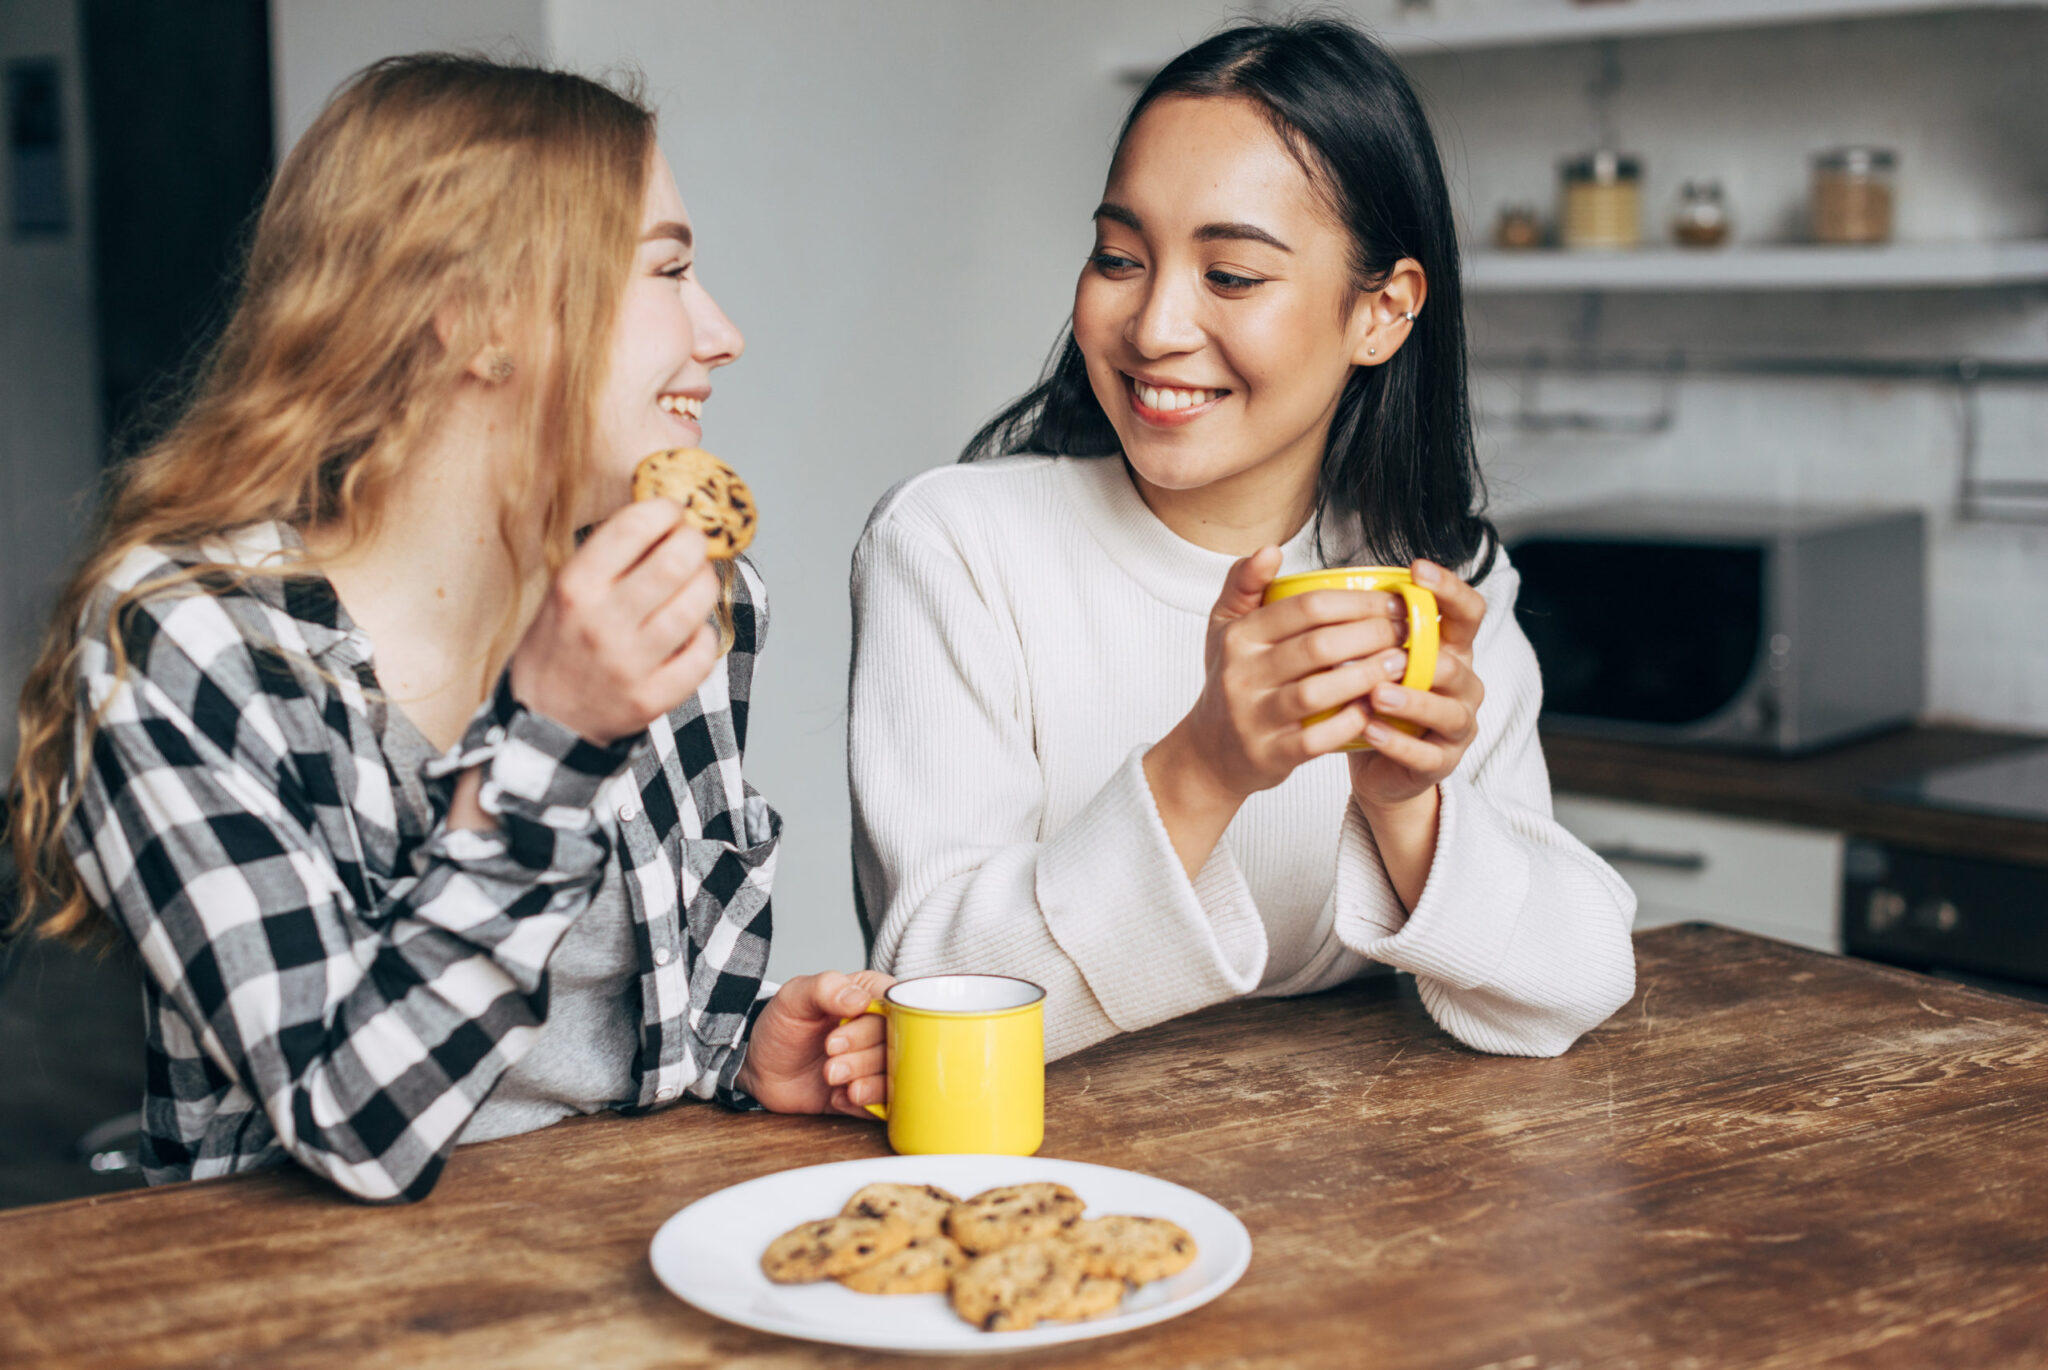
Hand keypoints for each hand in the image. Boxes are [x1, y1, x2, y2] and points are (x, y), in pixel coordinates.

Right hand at [507, 500, 721, 743]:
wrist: (544, 720)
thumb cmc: (561, 644)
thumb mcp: (565, 592)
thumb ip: (609, 557)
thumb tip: (666, 518)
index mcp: (575, 587)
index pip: (633, 527)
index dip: (665, 509)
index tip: (675, 510)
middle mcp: (602, 623)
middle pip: (674, 562)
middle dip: (695, 542)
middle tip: (695, 543)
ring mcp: (628, 664)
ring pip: (694, 606)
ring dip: (705, 585)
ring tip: (698, 582)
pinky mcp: (651, 699)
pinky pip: (701, 656)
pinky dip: (705, 636)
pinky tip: (694, 630)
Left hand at [736, 970, 894, 1117]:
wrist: (763, 1068)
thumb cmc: (782, 1026)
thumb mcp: (794, 997)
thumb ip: (826, 987)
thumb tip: (860, 999)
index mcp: (872, 996)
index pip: (898, 1009)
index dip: (870, 1028)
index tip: (834, 1040)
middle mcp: (882, 1030)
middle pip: (899, 1046)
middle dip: (862, 1059)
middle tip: (829, 1063)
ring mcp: (879, 1063)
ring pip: (896, 1077)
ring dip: (865, 1084)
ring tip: (832, 1079)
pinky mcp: (873, 1093)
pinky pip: (885, 1106)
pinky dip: (862, 1105)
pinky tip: (837, 1097)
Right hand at [1164, 546, 1409, 799]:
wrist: (1211, 751)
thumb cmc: (1233, 679)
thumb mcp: (1225, 628)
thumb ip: (1244, 584)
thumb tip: (1270, 550)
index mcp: (1238, 636)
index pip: (1306, 607)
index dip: (1358, 602)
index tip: (1393, 602)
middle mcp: (1241, 674)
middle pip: (1318, 646)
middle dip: (1372, 635)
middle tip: (1405, 632)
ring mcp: (1254, 717)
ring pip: (1318, 692)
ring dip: (1366, 676)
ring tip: (1400, 664)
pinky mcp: (1270, 754)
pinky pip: (1317, 739)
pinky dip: (1350, 723)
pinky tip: (1375, 708)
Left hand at [1348, 558, 1486, 812]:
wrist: (1375, 762)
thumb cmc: (1372, 699)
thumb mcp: (1370, 658)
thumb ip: (1364, 625)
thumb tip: (1328, 583)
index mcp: (1449, 649)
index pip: (1467, 611)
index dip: (1450, 589)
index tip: (1417, 570)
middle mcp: (1462, 684)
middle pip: (1457, 665)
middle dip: (1424, 657)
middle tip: (1388, 651)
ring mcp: (1457, 725)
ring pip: (1447, 712)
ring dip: (1412, 702)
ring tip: (1377, 694)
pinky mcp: (1442, 762)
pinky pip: (1426, 755)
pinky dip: (1398, 744)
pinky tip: (1370, 731)